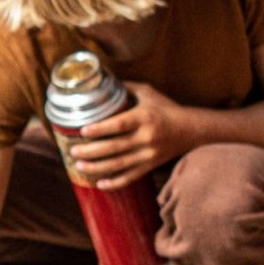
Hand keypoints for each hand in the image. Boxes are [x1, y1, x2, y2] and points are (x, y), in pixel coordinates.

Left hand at [72, 83, 190, 188]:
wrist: (190, 130)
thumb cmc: (166, 108)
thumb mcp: (148, 93)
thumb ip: (126, 88)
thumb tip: (101, 80)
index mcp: (144, 117)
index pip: (119, 125)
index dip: (100, 129)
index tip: (83, 131)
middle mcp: (146, 137)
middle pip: (115, 148)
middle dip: (91, 151)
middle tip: (73, 151)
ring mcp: (149, 154)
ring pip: (119, 164)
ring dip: (97, 167)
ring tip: (79, 165)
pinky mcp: (151, 166)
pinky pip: (131, 177)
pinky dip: (115, 182)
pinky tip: (100, 184)